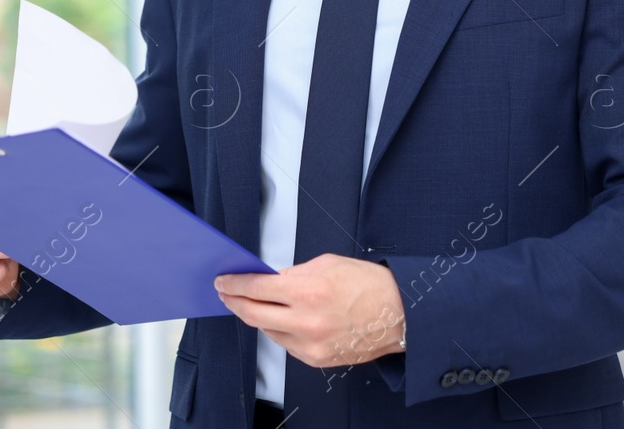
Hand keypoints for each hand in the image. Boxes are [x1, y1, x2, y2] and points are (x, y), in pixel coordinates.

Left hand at [214, 254, 404, 368]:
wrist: (399, 315)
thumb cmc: (369, 286)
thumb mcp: (328, 264)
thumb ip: (294, 273)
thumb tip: (270, 280)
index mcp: (309, 291)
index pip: (257, 288)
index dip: (235, 284)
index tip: (224, 281)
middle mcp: (306, 321)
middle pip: (254, 315)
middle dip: (235, 302)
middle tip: (227, 293)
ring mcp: (310, 345)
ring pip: (268, 331)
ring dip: (258, 316)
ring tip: (256, 303)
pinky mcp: (316, 359)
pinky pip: (286, 344)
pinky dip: (280, 330)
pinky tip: (285, 319)